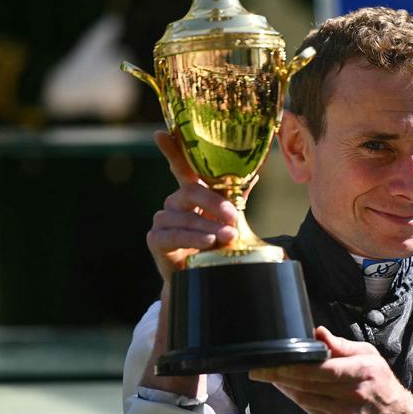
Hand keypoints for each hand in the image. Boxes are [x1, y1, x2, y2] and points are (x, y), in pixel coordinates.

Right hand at [140, 130, 238, 397]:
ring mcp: (162, 220)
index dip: (171, 149)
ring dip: (206, 225)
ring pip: (181, 213)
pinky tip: (206, 242)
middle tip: (234, 217)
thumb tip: (256, 170)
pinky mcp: (156, 240)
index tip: (160, 133)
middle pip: (189, 190)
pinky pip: (170, 234)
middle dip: (213, 202)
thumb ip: (237, 195)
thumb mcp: (232, 219)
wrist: (206, 280)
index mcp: (192, 194)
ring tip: (225, 237)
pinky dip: (190, 237)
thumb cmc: (219, 246)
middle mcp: (174, 202)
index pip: (181, 166)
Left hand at [249, 326, 412, 413]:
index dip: (293, 368)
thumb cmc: (381, 384)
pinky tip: (287, 390)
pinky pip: (311, 412)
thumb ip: (341, 345)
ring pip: (305, 400)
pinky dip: (297, 400)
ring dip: (284, 388)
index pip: (320, 370)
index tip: (273, 362)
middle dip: (279, 377)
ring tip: (269, 376)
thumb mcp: (369, 356)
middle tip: (260, 369)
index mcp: (360, 372)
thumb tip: (318, 331)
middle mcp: (352, 396)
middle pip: (307, 386)